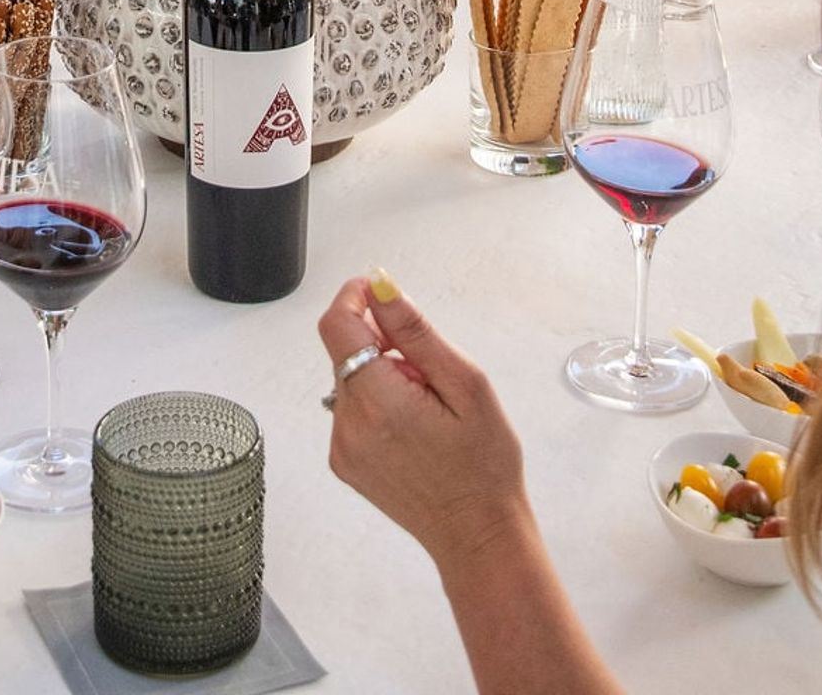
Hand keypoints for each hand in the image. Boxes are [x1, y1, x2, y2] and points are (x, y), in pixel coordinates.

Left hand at [319, 274, 526, 568]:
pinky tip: (413, 428)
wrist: (478, 535)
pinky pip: (351, 410)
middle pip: (345, 351)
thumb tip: (381, 287)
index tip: (382, 295)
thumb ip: (416, 331)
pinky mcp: (344, 463)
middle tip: (429, 371)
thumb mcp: (466, 384)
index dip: (356, 298)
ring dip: (381, 375)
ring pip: (349, 379)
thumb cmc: (484, 465)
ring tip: (426, 406)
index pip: (337, 324)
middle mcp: (348, 424)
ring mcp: (342, 447)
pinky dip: (376, 403)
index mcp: (378, 401)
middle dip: (382, 344)